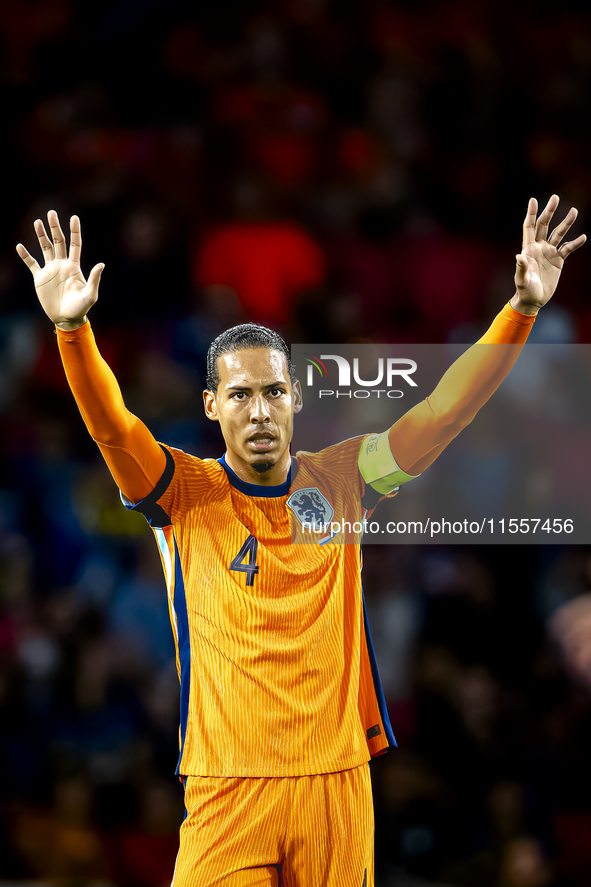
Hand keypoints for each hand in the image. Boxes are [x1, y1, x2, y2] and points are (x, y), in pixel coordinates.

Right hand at [16, 211, 103, 328]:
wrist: (67, 319)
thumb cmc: (81, 308)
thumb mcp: (90, 295)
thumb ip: (95, 279)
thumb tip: (101, 264)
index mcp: (74, 266)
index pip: (75, 244)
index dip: (74, 231)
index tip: (74, 217)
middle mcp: (62, 265)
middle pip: (58, 242)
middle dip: (55, 227)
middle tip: (51, 213)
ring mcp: (50, 270)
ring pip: (45, 248)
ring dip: (41, 235)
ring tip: (37, 222)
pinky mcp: (40, 278)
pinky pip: (32, 264)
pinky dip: (25, 256)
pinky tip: (20, 246)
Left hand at [511, 195, 585, 315]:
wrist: (533, 300)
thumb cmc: (524, 290)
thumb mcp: (522, 280)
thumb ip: (521, 268)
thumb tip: (519, 257)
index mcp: (528, 249)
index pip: (529, 227)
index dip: (531, 213)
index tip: (533, 199)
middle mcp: (539, 247)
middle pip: (545, 225)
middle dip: (549, 211)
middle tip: (555, 197)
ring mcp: (549, 253)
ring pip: (559, 234)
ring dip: (566, 223)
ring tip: (574, 211)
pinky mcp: (558, 261)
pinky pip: (568, 248)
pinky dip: (575, 243)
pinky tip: (583, 237)